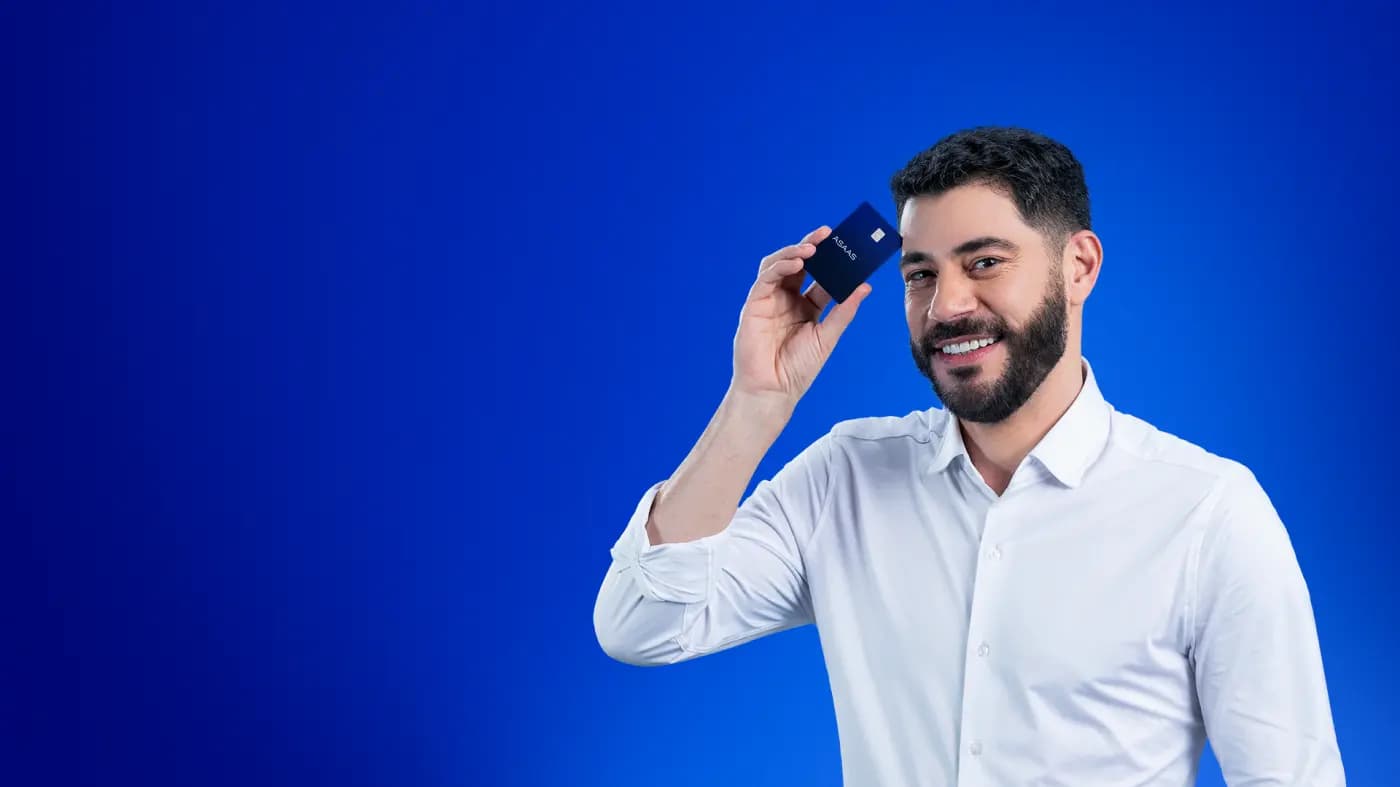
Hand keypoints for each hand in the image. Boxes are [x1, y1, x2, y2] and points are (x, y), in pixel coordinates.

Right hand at [730, 225, 872, 405]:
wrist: (774, 391)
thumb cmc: (798, 369)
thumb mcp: (827, 336)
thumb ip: (844, 311)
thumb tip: (865, 286)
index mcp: (805, 306)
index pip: (819, 276)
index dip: (832, 261)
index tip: (847, 247)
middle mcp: (786, 299)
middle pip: (799, 264)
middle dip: (812, 246)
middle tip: (828, 234)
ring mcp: (769, 301)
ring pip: (779, 265)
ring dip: (794, 251)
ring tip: (813, 246)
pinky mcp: (754, 305)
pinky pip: (766, 278)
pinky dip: (780, 265)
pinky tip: (796, 261)